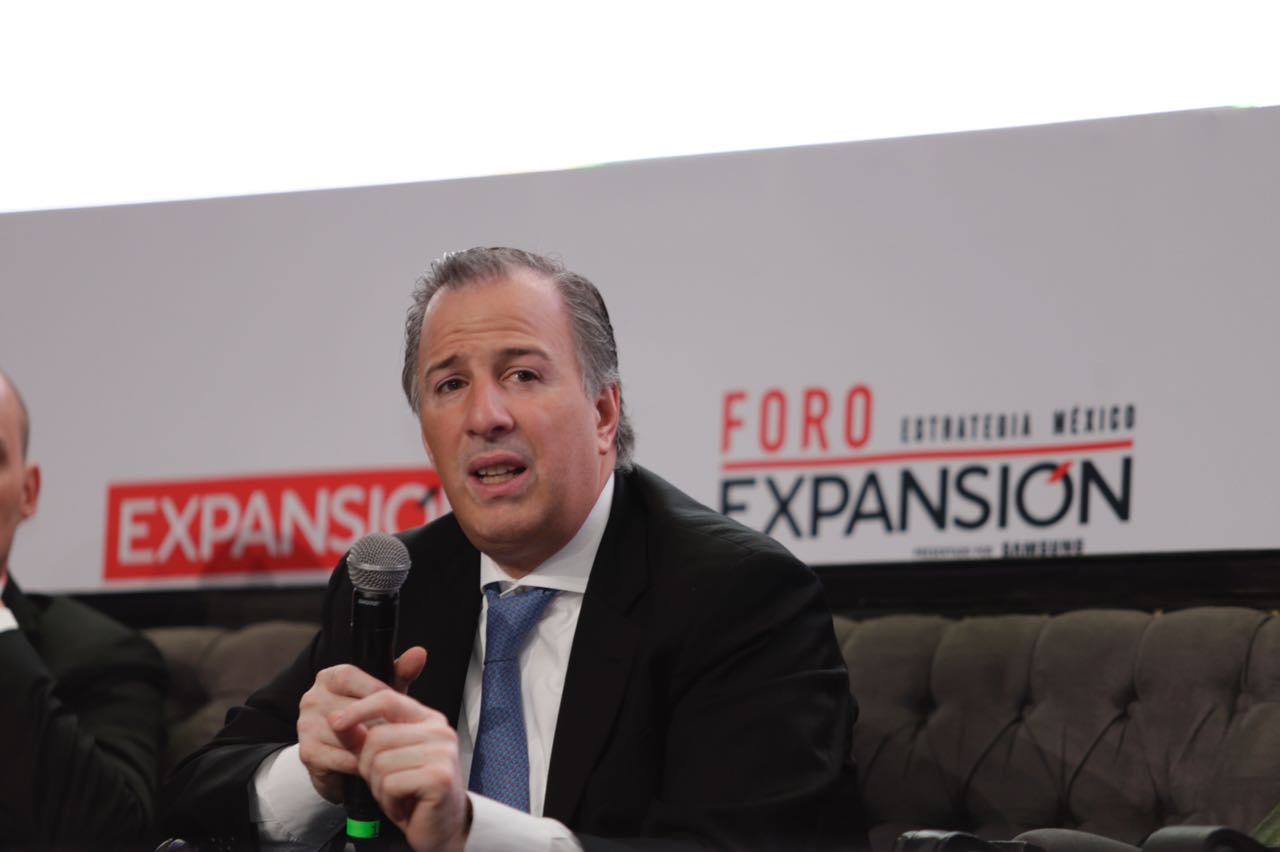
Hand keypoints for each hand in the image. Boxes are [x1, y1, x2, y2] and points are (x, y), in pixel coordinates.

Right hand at [296, 647, 427, 802]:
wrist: (343, 763)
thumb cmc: (369, 721)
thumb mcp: (386, 695)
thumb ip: (402, 673)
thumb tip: (419, 652)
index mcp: (330, 677)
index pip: (351, 677)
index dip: (375, 693)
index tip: (395, 707)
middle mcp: (312, 697)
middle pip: (349, 708)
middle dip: (376, 723)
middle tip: (395, 734)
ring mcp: (305, 725)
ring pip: (346, 734)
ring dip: (369, 745)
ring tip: (384, 750)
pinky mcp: (307, 752)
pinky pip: (340, 756)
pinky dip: (359, 762)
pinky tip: (369, 764)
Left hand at [332, 689, 470, 851]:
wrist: (441, 828)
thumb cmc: (414, 793)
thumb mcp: (387, 760)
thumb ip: (366, 738)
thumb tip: (337, 720)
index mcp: (428, 720)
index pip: (387, 700)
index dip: (358, 709)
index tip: (335, 721)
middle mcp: (439, 731)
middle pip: (377, 737)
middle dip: (369, 767)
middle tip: (385, 784)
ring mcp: (442, 753)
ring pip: (380, 762)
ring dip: (379, 787)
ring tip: (396, 795)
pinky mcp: (439, 778)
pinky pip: (391, 784)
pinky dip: (389, 801)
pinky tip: (403, 806)